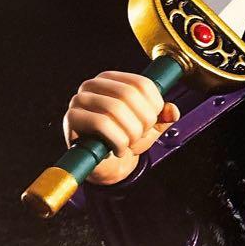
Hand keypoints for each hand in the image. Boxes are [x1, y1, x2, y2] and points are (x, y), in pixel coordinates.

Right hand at [63, 71, 179, 184]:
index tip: (152, 123)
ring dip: (130, 133)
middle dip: (142, 121)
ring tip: (129, 144)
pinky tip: (118, 150)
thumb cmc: (123, 139)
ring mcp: (80, 99)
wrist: (104, 165)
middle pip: (129, 94)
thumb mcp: (148, 128)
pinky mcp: (72, 117)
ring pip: (115, 108)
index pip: (142, 84)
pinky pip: (101, 123)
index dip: (154, 106)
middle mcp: (94, 84)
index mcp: (113, 79)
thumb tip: (172, 110)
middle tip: (140, 137)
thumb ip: (163, 117)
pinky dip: (117, 140)